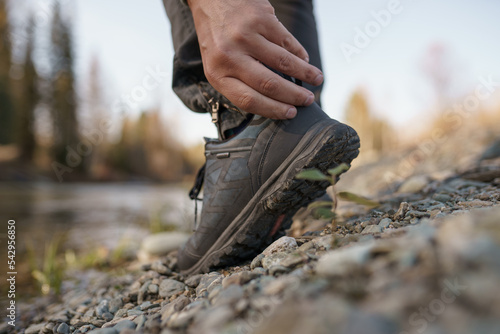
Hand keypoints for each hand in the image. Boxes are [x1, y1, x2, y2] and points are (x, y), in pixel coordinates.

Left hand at [187, 0, 323, 118]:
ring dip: (305, 74)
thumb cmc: (216, 36)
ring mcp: (246, 36)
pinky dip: (300, 53)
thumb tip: (273, 101)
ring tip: (316, 80)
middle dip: (293, 96)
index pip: (248, 100)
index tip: (290, 113)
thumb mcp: (217, 63)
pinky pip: (286, 41)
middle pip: (269, 84)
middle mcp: (230, 56)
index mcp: (217, 74)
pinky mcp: (261, 19)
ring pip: (283, 63)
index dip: (273, 109)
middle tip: (307, 100)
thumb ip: (238, 81)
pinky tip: (305, 60)